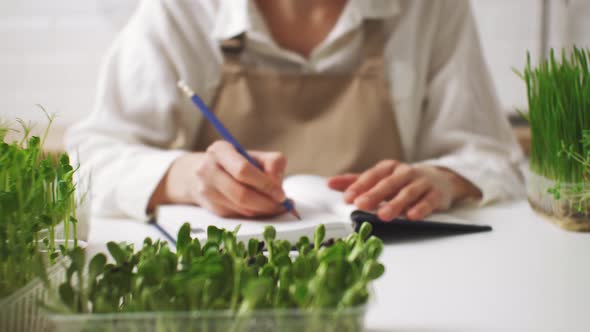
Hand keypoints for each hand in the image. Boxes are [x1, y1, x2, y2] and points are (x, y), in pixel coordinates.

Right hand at [148, 141, 286, 217]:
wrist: (201, 172)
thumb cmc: (235, 162)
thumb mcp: (253, 155)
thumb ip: (272, 163)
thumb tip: (277, 183)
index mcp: (220, 151)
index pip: (243, 170)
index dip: (265, 184)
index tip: (281, 193)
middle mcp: (208, 170)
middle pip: (241, 194)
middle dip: (266, 203)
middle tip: (282, 205)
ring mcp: (206, 190)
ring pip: (240, 208)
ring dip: (262, 210)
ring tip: (275, 206)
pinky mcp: (210, 207)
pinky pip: (238, 215)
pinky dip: (254, 213)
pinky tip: (261, 208)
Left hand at [327, 160, 480, 220]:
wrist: (440, 179)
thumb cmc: (403, 181)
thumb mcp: (380, 178)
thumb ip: (356, 181)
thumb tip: (330, 184)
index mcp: (389, 168)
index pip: (372, 175)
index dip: (359, 186)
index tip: (348, 198)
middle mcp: (405, 172)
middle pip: (388, 184)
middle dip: (374, 195)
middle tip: (361, 205)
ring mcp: (422, 182)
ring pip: (407, 193)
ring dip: (395, 204)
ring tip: (383, 215)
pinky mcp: (436, 194)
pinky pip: (428, 201)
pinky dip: (421, 208)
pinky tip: (412, 216)